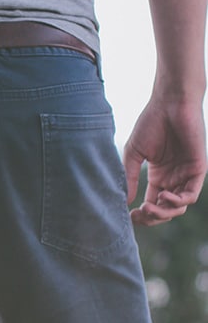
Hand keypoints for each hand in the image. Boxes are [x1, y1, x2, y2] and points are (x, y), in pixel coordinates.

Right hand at [123, 96, 206, 225]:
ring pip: (179, 207)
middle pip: (166, 210)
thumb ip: (129, 177)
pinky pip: (191, 195)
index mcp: (159, 176)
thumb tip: (124, 201)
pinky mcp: (197, 169)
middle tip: (139, 215)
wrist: (170, 104)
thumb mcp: (133, 154)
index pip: (153, 204)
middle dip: (153, 218)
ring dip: (164, 213)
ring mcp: (186, 175)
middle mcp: (174, 179)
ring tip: (148, 208)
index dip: (142, 215)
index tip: (129, 216)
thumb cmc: (151, 123)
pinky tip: (163, 196)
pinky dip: (177, 201)